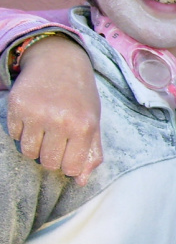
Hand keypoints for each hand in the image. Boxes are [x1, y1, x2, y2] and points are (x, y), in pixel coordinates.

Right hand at [7, 35, 102, 184]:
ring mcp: (36, 113)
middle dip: (51, 156)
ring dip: (35, 145)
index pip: (70, 168)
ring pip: (27, 152)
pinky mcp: (16, 106)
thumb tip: (81, 181)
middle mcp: (60, 120)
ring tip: (45, 128)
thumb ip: (91, 153)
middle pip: (47, 163)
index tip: (69, 153)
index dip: (68, 164)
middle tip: (56, 139)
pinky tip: (33, 117)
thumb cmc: (80, 96)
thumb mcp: (94, 122)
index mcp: (84, 126)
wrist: (59, 61)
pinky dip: (21, 131)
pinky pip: (13, 135)